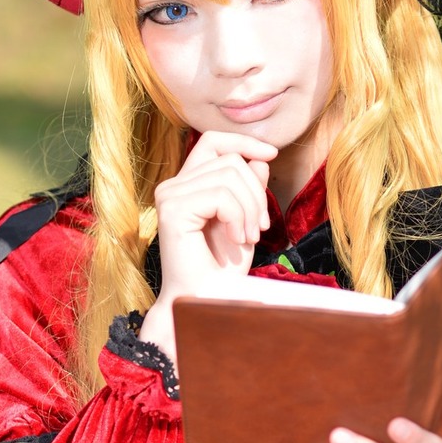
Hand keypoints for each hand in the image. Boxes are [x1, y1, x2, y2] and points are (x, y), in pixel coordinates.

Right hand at [140, 132, 276, 362]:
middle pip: (230, 160)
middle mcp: (173, 186)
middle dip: (256, 192)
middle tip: (260, 228)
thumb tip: (260, 158)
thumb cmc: (223, 268)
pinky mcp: (172, 209)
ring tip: (248, 237)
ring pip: (229, 174)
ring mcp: (169, 196)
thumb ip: (249, 188)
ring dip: (250, 208)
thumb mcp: (245, 220)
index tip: (272, 154)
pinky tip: (237, 239)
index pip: (213, 142)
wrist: (207, 300)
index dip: (243, 142)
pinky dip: (238, 217)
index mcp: (187, 185)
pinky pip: (221, 194)